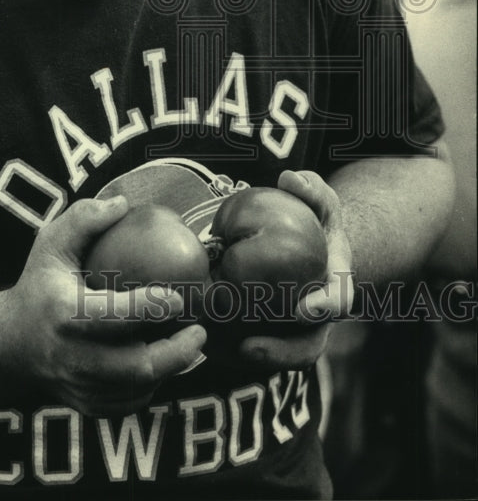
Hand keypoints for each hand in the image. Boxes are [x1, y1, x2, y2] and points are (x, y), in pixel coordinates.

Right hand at [0, 196, 206, 415]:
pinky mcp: (87, 405)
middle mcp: (72, 357)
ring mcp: (80, 387)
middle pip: (135, 367)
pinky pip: (130, 402)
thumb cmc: (37, 286)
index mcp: (65, 315)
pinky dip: (153, 384)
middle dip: (177, 352)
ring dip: (170, 368)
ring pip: (137, 389)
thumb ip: (84, 219)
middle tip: (200, 331)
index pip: (114, 317)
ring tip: (190, 343)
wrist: (7, 344)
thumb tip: (122, 203)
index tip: (178, 296)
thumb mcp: (50, 244)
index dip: (151, 308)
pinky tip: (166, 361)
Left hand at [233, 170, 353, 372]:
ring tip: (216, 351)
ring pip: (277, 356)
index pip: (338, 301)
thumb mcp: (320, 200)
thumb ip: (311, 189)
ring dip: (247, 360)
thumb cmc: (316, 220)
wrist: (315, 248)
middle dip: (280, 352)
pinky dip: (229, 352)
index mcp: (336, 285)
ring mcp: (296, 332)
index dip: (324, 308)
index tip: (303, 309)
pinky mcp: (271, 336)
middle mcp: (318, 318)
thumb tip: (290, 179)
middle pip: (307, 346)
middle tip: (248, 346)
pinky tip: (201, 343)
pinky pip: (252, 350)